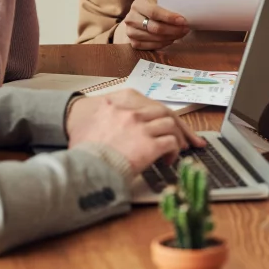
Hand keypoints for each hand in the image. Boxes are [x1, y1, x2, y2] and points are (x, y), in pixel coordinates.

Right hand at [67, 90, 205, 170]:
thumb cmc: (83, 148)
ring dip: (177, 138)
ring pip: (171, 125)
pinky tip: (167, 160)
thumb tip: (123, 128)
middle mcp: (132, 111)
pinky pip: (171, 143)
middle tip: (188, 139)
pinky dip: (174, 151)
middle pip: (166, 112)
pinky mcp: (149, 144)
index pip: (151, 104)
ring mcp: (141, 127)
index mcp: (120, 101)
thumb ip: (112, 117)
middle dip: (179, 126)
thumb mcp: (93, 122)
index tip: (171, 123)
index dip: (163, 115)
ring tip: (176, 149)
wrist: (80, 166)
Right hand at [124, 0, 188, 49]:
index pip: (154, 12)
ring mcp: (130, 32)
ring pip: (154, 38)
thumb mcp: (158, 3)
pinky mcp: (133, 43)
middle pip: (155, 27)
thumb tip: (184, 18)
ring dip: (171, 37)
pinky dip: (164, 43)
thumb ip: (167, 8)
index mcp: (137, 5)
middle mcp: (130, 18)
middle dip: (173, 29)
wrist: (139, 19)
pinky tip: (171, 39)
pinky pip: (151, 46)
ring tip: (181, 34)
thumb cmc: (154, 10)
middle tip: (186, 29)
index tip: (183, 21)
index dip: (169, 17)